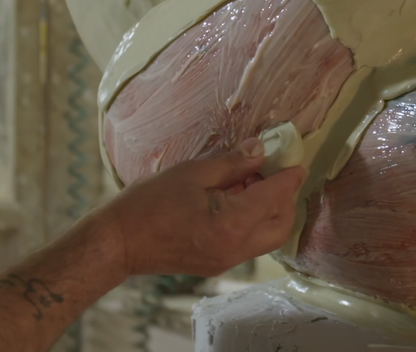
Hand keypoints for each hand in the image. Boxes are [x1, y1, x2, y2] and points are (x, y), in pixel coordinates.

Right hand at [87, 139, 305, 277]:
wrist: (119, 242)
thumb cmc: (148, 204)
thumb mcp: (192, 173)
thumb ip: (232, 164)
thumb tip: (260, 151)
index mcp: (232, 223)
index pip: (275, 198)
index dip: (289, 178)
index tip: (296, 162)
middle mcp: (236, 248)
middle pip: (281, 225)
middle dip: (285, 197)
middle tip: (270, 171)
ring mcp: (227, 261)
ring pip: (267, 237)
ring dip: (269, 210)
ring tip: (247, 183)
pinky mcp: (217, 264)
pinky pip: (249, 243)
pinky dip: (252, 222)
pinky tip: (234, 200)